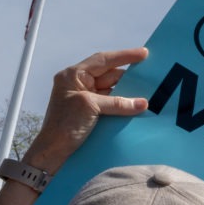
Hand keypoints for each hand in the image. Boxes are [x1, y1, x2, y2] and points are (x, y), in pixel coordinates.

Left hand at [24, 48, 148, 173]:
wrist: (53, 151)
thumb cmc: (64, 125)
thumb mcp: (91, 107)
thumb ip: (117, 102)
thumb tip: (142, 102)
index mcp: (73, 76)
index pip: (102, 60)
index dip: (124, 56)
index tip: (143, 54)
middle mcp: (79, 83)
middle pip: (110, 75)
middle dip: (129, 77)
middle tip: (150, 77)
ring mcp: (85, 97)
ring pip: (113, 89)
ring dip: (128, 93)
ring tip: (147, 93)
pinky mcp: (91, 111)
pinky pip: (112, 103)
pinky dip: (124, 104)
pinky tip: (136, 106)